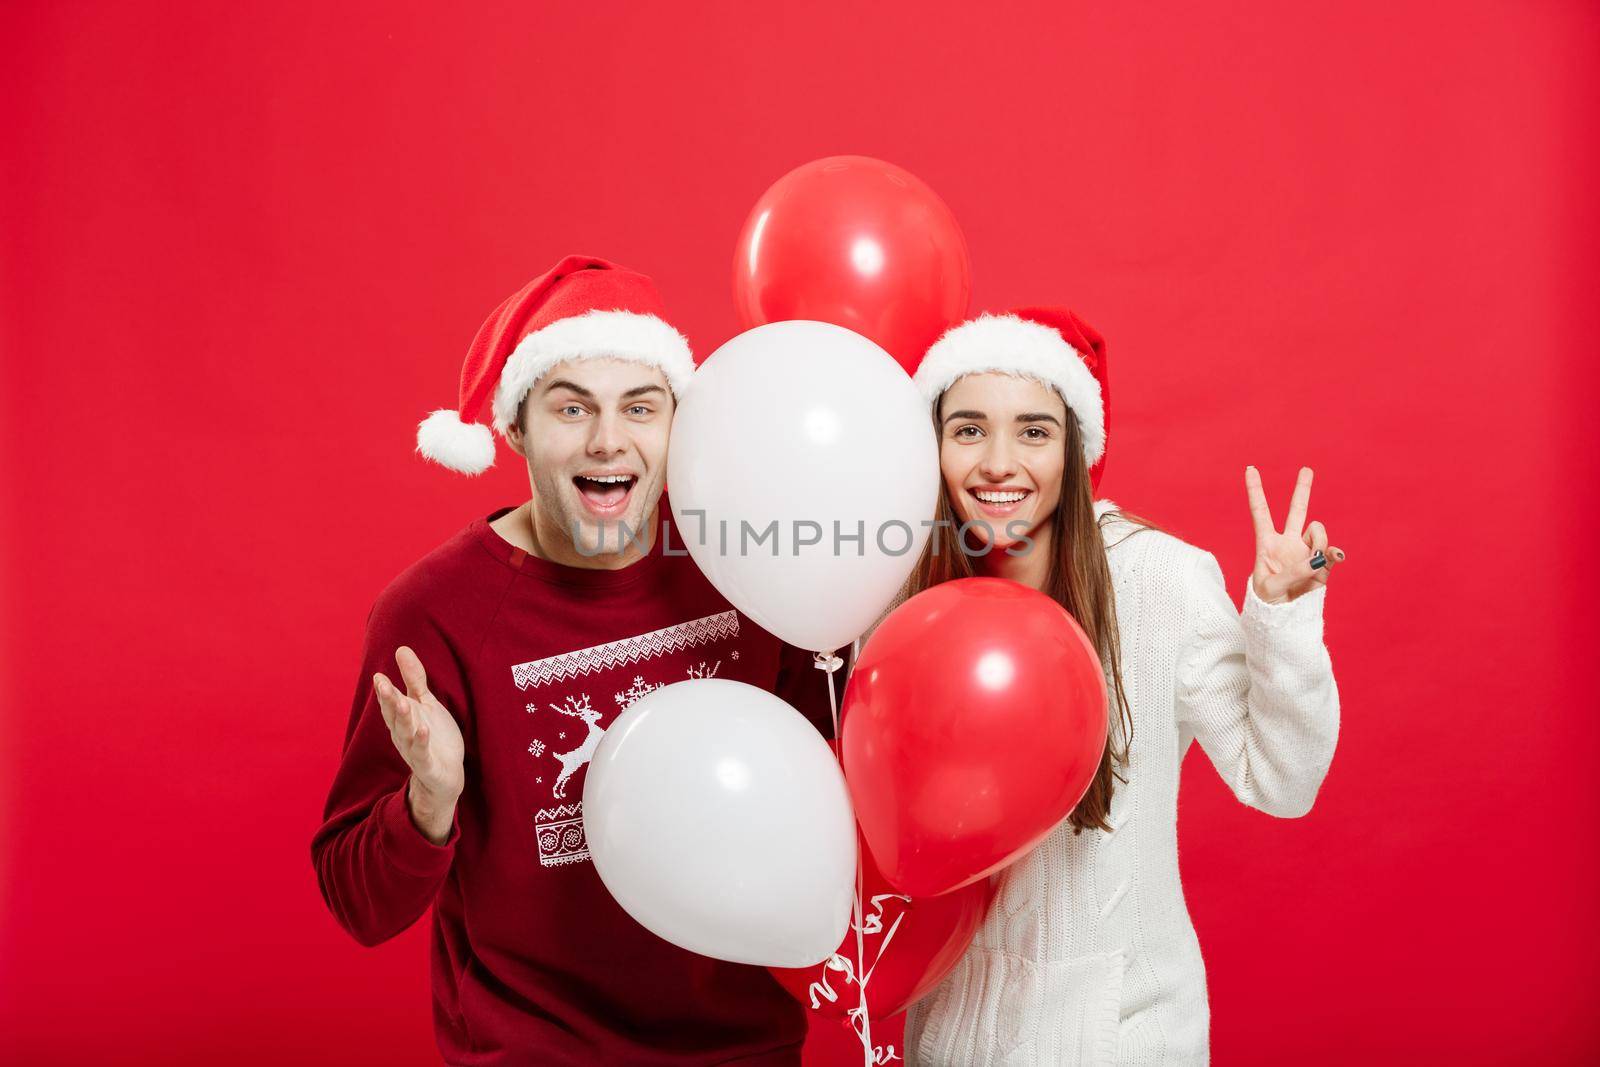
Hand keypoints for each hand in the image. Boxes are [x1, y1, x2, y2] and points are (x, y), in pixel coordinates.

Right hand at [374, 646, 465, 839]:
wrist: (446, 775)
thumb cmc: (433, 735)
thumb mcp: (424, 704)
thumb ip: (413, 679)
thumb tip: (401, 648)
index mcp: (402, 719)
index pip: (390, 703)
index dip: (385, 691)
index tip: (379, 675)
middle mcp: (403, 734)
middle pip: (394, 716)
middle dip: (388, 700)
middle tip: (383, 683)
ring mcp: (414, 750)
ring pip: (405, 733)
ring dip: (403, 719)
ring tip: (402, 703)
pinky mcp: (428, 765)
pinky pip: (422, 754)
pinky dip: (421, 743)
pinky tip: (422, 730)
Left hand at [1245, 466, 1344, 603]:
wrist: (1283, 617)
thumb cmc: (1267, 602)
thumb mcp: (1271, 588)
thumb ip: (1292, 572)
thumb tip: (1317, 559)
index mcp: (1266, 544)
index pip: (1260, 512)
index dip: (1255, 491)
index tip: (1250, 468)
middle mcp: (1288, 543)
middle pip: (1296, 511)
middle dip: (1302, 490)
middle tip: (1307, 469)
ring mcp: (1306, 552)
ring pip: (1317, 531)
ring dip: (1317, 542)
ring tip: (1311, 563)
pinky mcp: (1322, 565)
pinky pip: (1331, 552)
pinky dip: (1334, 554)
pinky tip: (1334, 557)